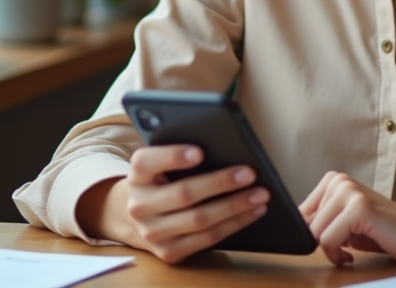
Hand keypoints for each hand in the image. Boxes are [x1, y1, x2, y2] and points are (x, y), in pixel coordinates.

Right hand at [76, 145, 269, 263]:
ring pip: (199, 220)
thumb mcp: (159, 163)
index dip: (173, 156)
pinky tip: (252, 212)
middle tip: (249, 173)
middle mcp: (139, 206)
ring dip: (235, 206)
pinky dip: (234, 224)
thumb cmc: (159, 180)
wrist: (135, 218)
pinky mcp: (169, 252)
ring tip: (260, 194)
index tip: (200, 151)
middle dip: (220, 183)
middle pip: (183, 194)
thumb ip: (178, 153)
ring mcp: (152, 233)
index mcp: (136, 176)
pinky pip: (207, 239)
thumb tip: (223, 143)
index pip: (146, 162)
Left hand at [299, 172, 395, 265]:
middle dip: (320, 245)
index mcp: (334, 180)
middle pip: (305, 225)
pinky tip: (352, 255)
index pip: (299, 214)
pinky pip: (328, 240)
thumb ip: (321, 222)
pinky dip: (337, 254)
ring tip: (348, 253)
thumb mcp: (345, 224)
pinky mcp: (359, 206)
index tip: (328, 244)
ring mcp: (350, 191)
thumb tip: (295, 231)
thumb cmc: (383, 231)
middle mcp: (339, 181)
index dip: (311, 236)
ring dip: (329, 251)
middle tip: (343, 251)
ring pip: (315, 234)